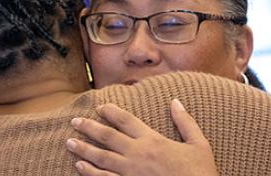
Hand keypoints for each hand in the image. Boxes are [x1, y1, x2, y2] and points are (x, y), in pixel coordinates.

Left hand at [66, 99, 218, 175]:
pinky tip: (80, 167)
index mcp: (153, 141)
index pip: (126, 120)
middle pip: (107, 137)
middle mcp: (138, 154)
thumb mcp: (199, 144)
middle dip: (89, 128)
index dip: (111, 112)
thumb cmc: (200, 173)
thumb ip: (185, 122)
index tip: (99, 107)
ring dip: (83, 149)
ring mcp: (131, 173)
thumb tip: (175, 101)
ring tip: (69, 142)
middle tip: (74, 121)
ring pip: (101, 158)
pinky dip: (90, 173)